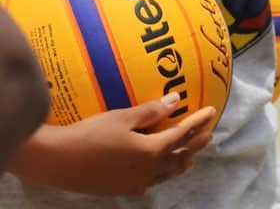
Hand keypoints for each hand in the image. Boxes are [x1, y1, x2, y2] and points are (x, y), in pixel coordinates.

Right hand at [11, 93, 217, 195]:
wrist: (56, 161)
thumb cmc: (89, 135)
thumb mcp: (122, 118)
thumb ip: (151, 111)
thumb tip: (175, 100)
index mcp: (153, 151)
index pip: (184, 134)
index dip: (199, 122)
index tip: (212, 111)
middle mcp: (149, 170)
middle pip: (181, 155)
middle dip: (196, 143)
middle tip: (208, 133)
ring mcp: (136, 183)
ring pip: (168, 172)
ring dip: (182, 161)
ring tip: (191, 154)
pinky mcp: (122, 190)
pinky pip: (151, 181)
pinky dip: (163, 173)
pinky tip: (159, 170)